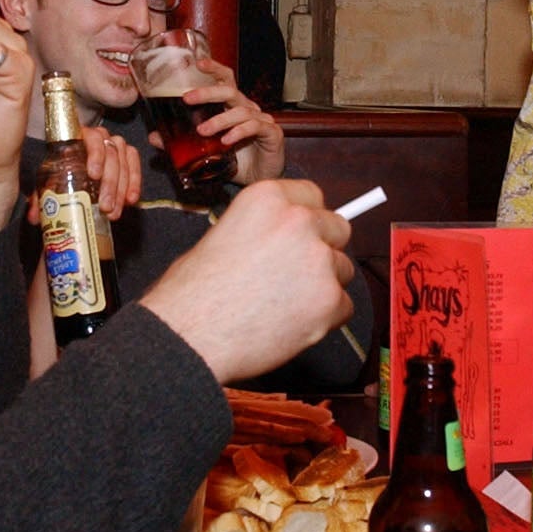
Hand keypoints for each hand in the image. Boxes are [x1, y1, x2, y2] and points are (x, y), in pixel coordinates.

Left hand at [19, 126, 143, 224]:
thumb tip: (34, 217)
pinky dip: (135, 182)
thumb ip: (42, 194)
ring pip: (124, 161)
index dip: (95, 155)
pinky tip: (131, 201)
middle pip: (111, 154)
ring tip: (113, 211)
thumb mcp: (50, 178)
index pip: (92, 138)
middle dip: (110, 183)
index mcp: (78, 137)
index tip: (94, 175)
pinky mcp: (127, 155)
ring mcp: (114, 145)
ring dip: (121, 188)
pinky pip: (135, 165)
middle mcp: (99, 137)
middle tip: (105, 206)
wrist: (75, 164)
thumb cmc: (61, 170)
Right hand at [140, 179, 351, 383]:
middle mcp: (299, 221)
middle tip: (296, 273)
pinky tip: (291, 325)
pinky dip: (325, 318)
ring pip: (342, 270)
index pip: (313, 195)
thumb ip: (264, 229)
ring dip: (323, 286)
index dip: (307, 218)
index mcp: (268, 198)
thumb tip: (288, 241)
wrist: (189, 336)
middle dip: (323, 249)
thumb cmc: (193, 293)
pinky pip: (344, 306)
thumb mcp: (221, 235)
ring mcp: (318, 260)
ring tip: (284, 305)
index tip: (302, 235)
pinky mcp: (330, 300)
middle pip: (338, 228)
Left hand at [168, 56, 284, 183]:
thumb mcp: (206, 151)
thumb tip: (155, 137)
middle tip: (187, 98)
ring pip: (240, 111)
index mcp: (233, 106)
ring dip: (219, 120)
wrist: (261, 180)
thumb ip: (183, 142)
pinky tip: (226, 141)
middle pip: (229, 91)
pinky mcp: (272, 133)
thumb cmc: (237, 161)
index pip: (225, 80)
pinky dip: (238, 132)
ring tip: (202, 131)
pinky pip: (254, 127)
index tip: (197, 63)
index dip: (214, 69)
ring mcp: (262, 119)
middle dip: (208, 92)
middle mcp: (248, 108)